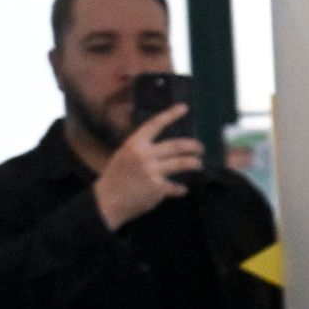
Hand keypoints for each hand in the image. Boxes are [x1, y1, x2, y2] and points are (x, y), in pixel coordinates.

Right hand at [94, 107, 201, 228]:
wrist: (108, 200)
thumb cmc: (116, 177)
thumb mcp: (124, 155)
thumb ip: (142, 149)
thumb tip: (163, 147)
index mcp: (134, 144)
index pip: (155, 124)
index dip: (170, 115)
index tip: (184, 107)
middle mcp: (144, 155)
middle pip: (176, 145)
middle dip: (192, 146)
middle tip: (200, 148)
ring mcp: (152, 171)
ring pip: (182, 163)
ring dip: (194, 163)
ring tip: (198, 164)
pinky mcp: (158, 188)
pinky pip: (176, 186)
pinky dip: (180, 189)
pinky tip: (182, 190)